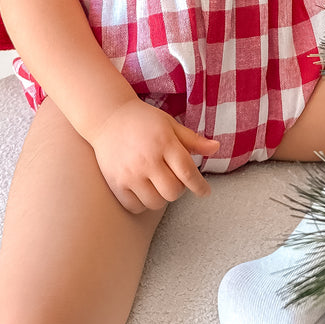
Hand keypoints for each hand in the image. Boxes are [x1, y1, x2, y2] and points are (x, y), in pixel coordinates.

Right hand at [90, 98, 220, 213]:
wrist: (108, 117)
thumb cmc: (144, 121)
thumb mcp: (170, 124)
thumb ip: (193, 140)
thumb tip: (216, 147)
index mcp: (164, 142)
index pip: (188, 172)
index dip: (200, 186)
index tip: (205, 192)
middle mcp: (147, 159)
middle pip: (173, 192)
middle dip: (179, 189)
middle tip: (175, 180)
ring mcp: (130, 173)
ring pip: (155, 202)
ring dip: (162, 197)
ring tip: (158, 183)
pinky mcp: (116, 183)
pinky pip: (135, 206)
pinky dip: (143, 203)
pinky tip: (144, 189)